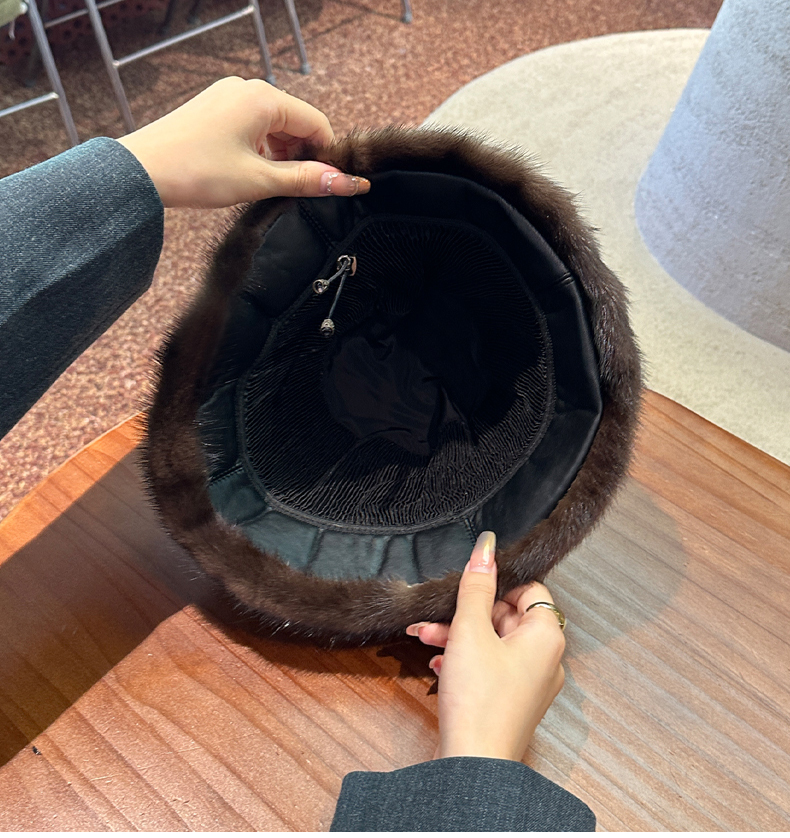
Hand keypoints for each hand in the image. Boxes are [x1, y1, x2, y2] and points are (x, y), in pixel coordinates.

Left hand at [117, 77, 369, 207]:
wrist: (140, 172)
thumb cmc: (194, 171)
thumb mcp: (259, 180)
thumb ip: (306, 180)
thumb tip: (344, 182)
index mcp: (263, 98)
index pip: (317, 123)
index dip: (327, 156)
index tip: (328, 183)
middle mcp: (247, 89)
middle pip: (295, 123)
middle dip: (301, 156)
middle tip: (294, 190)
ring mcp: (228, 97)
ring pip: (273, 126)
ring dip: (279, 155)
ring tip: (266, 185)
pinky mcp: (214, 109)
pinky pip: (251, 126)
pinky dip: (259, 150)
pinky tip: (248, 173)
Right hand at [407, 532, 565, 761]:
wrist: (473, 765)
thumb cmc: (479, 700)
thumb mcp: (470, 630)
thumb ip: (476, 586)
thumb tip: (487, 546)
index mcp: (546, 637)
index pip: (529, 590)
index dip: (496, 584)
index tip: (468, 584)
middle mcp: (546, 659)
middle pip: (506, 617)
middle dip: (466, 614)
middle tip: (434, 617)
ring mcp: (530, 683)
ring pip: (494, 642)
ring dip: (458, 636)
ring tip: (426, 639)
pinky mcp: (512, 701)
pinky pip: (490, 667)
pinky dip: (465, 660)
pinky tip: (440, 667)